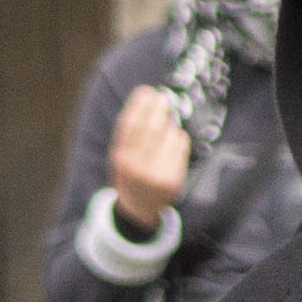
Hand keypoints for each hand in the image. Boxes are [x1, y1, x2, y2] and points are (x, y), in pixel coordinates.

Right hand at [108, 84, 191, 226]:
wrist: (138, 210)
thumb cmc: (131, 174)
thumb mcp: (122, 155)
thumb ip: (131, 133)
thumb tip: (146, 98)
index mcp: (121, 158)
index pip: (130, 126)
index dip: (139, 105)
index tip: (146, 91)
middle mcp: (136, 166)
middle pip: (151, 128)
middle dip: (158, 109)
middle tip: (163, 100)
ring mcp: (155, 173)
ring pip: (169, 135)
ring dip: (170, 126)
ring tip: (166, 130)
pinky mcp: (172, 179)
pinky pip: (181, 147)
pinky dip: (179, 139)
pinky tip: (173, 144)